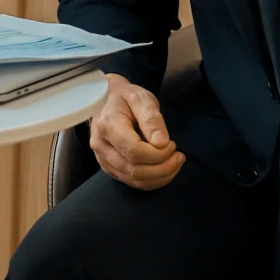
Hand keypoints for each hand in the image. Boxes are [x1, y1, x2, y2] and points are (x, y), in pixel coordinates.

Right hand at [89, 73, 184, 189]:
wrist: (108, 100)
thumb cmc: (126, 97)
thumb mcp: (141, 98)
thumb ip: (152, 119)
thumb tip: (162, 143)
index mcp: (107, 125)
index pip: (134, 151)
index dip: (158, 154)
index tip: (172, 143)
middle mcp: (101, 145)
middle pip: (135, 169)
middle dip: (163, 167)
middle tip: (178, 155)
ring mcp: (103, 158)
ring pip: (134, 180)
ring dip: (160, 176)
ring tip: (175, 162)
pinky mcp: (109, 167)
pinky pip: (132, 182)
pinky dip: (153, 180)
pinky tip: (165, 169)